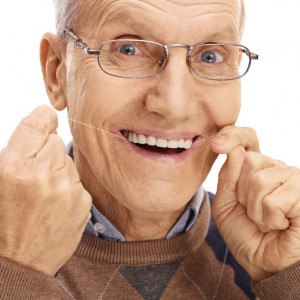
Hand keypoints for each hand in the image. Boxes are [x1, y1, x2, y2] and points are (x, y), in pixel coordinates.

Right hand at [0, 106, 91, 275]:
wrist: (20, 261)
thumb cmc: (4, 219)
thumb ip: (20, 148)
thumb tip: (43, 121)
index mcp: (15, 167)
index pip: (38, 122)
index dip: (43, 118)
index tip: (45, 120)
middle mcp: (44, 176)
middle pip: (56, 141)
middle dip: (46, 150)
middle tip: (34, 173)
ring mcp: (68, 190)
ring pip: (68, 161)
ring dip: (58, 170)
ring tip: (44, 193)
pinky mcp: (83, 202)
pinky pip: (78, 181)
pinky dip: (69, 187)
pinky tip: (56, 204)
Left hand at [211, 135, 299, 280]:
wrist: (263, 263)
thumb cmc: (245, 233)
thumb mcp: (225, 204)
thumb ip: (227, 177)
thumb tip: (237, 150)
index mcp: (256, 168)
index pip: (246, 139)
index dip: (232, 136)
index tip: (216, 144)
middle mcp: (275, 168)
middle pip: (249, 160)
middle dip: (242, 192)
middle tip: (252, 211)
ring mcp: (292, 179)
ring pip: (259, 180)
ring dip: (255, 208)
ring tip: (266, 219)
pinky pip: (272, 199)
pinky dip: (269, 218)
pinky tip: (280, 224)